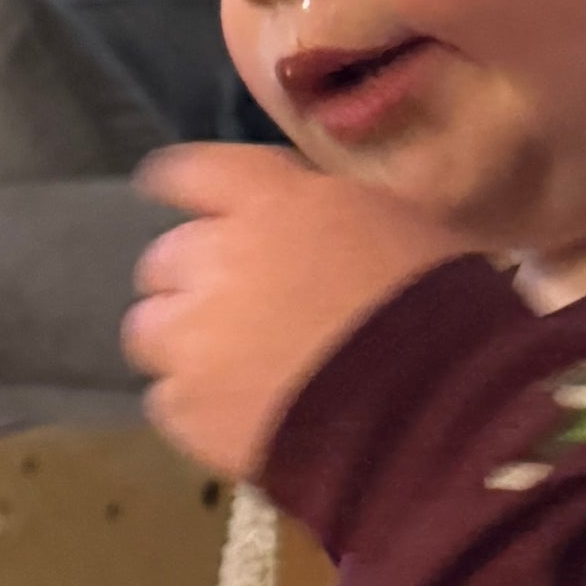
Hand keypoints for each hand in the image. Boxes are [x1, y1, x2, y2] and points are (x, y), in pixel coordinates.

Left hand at [123, 140, 473, 477]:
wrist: (429, 410)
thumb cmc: (435, 308)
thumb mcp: (393, 223)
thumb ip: (323, 212)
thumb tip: (300, 220)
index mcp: (271, 201)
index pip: (192, 171)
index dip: (177, 184)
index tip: (173, 195)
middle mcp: (217, 258)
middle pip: (165, 257)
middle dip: (192, 278)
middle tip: (235, 307)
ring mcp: (192, 336)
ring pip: (150, 327)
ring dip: (179, 340)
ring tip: (227, 366)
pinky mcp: (184, 406)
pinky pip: (165, 397)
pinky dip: (195, 404)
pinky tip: (237, 414)